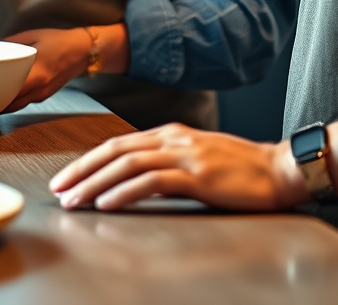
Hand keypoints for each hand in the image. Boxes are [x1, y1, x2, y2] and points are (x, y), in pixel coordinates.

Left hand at [2, 24, 129, 112]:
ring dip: (3, 105)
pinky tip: (4, 98)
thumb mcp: (34, 36)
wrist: (83, 51)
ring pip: (18, 105)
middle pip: (12, 102)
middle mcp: (40, 87)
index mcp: (37, 72)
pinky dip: (14, 102)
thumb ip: (13, 43)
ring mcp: (43, 93)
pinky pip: (25, 102)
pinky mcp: (45, 95)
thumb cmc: (60, 41)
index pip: (12, 89)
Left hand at [48, 125, 307, 211]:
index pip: (118, 144)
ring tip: (74, 200)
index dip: (88, 160)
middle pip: (114, 150)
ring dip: (95, 183)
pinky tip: (107, 203)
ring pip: (126, 164)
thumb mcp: (196, 160)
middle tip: (58, 189)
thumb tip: (135, 183)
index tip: (67, 177)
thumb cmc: (240, 170)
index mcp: (169, 133)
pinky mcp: (196, 175)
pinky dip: (124, 192)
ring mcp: (183, 154)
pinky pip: (151, 182)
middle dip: (81, 170)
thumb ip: (167, 166)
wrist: (279, 169)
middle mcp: (171, 139)